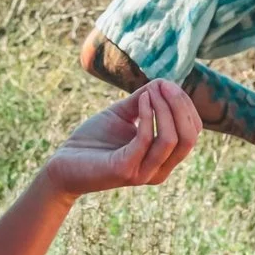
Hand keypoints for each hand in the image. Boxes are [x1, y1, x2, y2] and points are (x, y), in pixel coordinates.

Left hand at [41, 79, 198, 198]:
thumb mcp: (123, 115)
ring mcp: (144, 173)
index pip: (192, 132)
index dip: (185, 106)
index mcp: (163, 159)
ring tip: (152, 90)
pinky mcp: (125, 170)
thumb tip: (162, 82)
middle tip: (164, 84)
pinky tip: (141, 99)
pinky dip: (148, 114)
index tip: (167, 84)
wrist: (63, 164)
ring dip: (165, 108)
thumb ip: (144, 102)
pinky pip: (146, 138)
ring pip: (172, 138)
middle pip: (189, 137)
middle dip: (180, 105)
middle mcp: (159, 170)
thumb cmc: (93, 141)